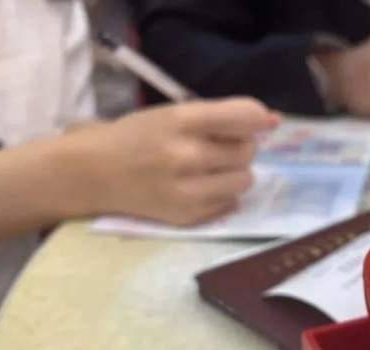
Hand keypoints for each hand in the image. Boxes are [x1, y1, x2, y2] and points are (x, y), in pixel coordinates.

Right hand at [72, 98, 280, 225]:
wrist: (95, 172)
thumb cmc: (139, 137)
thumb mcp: (175, 113)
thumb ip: (224, 115)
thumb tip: (274, 120)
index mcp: (181, 120)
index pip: (244, 117)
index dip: (257, 119)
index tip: (257, 123)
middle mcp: (186, 156)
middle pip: (248, 151)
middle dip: (240, 147)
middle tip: (216, 147)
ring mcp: (187, 190)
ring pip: (245, 180)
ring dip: (234, 173)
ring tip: (209, 169)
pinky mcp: (188, 216)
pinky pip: (231, 203)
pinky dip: (222, 194)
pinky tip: (198, 187)